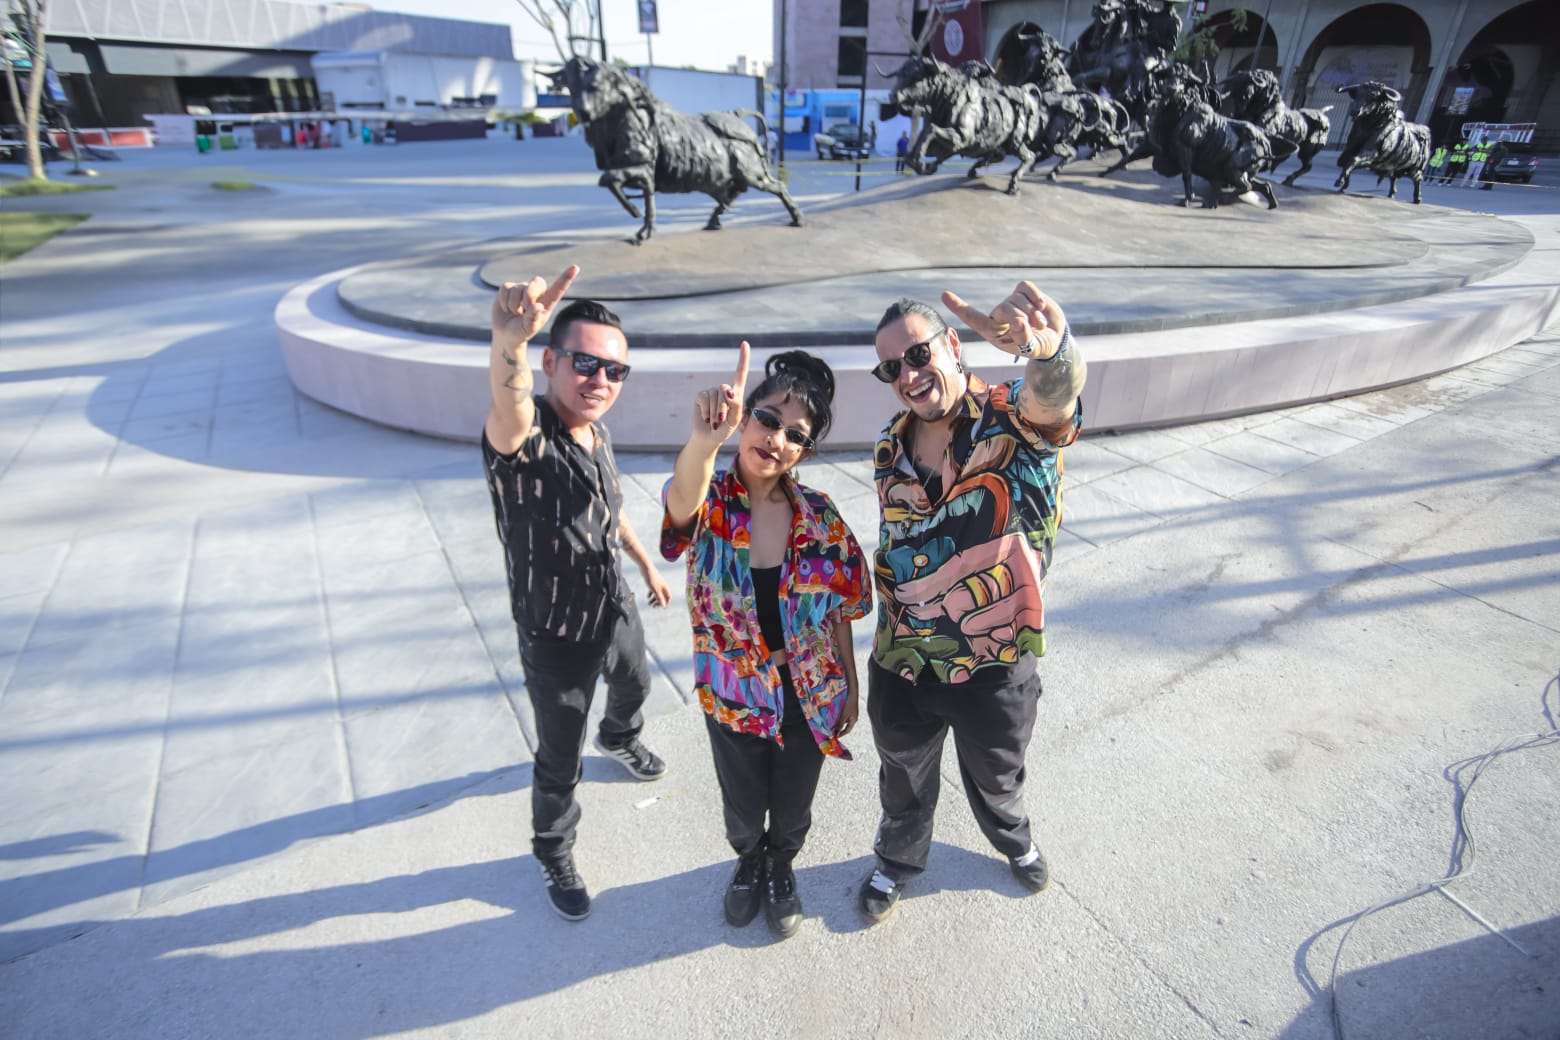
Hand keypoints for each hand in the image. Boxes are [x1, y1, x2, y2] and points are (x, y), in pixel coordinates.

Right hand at [492, 265, 578, 347]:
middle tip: (523, 309)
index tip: (575, 267)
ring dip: (513, 305)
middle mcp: (536, 293)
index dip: (566, 278)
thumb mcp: (528, 330)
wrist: (505, 334)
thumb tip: (537, 306)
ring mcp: (522, 289)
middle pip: (536, 283)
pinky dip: (504, 301)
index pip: (558, 289)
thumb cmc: (521, 332)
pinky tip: (506, 308)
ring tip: (515, 313)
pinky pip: (506, 288)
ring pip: (518, 288)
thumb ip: (533, 319)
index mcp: (547, 303)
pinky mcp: (508, 288)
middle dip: (529, 295)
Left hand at [641, 562, 671, 607]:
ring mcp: (657, 584)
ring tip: (649, 604)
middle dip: (659, 602)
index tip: (663, 608)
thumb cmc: (651, 578)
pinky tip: (647, 597)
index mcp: (665, 587)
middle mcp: (662, 586)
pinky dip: (651, 594)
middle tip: (653, 607)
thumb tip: (663, 606)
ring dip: (654, 599)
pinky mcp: (652, 582)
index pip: (669, 597)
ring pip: (657, 593)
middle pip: (663, 596)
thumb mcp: (655, 590)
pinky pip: (653, 590)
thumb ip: (659, 598)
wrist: (646, 567)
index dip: (667, 603)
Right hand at [690, 340, 750, 446]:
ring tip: (714, 421)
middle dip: (724, 408)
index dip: (742, 358)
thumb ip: (736, 405)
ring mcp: (711, 392)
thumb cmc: (725, 429)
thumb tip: (729, 391)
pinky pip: (704, 399)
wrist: (708, 438)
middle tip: (721, 421)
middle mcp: (724, 390)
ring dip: (715, 413)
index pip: (740, 373)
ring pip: (715, 396)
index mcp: (736, 394)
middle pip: (725, 390)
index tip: (745, 343)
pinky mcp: (701, 396)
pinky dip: (706, 411)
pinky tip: (706, 417)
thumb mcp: (735, 419)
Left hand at [834, 687, 859, 737]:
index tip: (835, 736)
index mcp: (854, 720)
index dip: (841, 734)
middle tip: (832, 731)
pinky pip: (843, 716)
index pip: (847, 730)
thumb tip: (836, 733)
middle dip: (839, 729)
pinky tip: (834, 717)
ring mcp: (851, 713)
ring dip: (838, 723)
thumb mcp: (844, 715)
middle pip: (845, 726)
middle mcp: (853, 718)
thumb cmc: (849, 703)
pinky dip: (838, 718)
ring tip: (831, 725)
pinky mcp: (848, 709)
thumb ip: (840, 724)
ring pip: (844, 721)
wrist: (852, 692)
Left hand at [943, 281, 1065, 358]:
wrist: (1054, 338)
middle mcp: (998, 316)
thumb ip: (1024, 338)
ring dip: (1033, 313)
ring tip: (1040, 325)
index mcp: (993, 332)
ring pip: (1017, 298)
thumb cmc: (1036, 346)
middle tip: (1036, 328)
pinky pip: (1026, 287)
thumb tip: (1019, 323)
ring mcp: (1010, 302)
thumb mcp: (1030, 348)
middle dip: (1022, 317)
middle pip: (1004, 308)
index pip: (974, 319)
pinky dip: (1035, 296)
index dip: (959, 307)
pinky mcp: (1023, 292)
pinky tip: (1041, 306)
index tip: (944, 295)